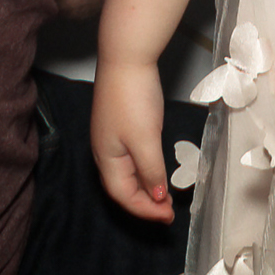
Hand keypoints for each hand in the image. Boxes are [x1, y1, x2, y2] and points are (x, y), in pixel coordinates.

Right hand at [90, 58, 174, 222]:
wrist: (127, 57)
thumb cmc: (132, 99)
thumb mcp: (145, 140)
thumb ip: (151, 171)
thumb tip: (157, 197)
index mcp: (106, 159)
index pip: (123, 196)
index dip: (145, 210)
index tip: (168, 217)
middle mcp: (105, 151)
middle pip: (123, 188)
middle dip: (145, 202)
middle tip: (169, 211)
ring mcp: (112, 136)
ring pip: (127, 173)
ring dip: (146, 187)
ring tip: (165, 196)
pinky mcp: (120, 123)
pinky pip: (131, 157)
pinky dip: (145, 169)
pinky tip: (157, 168)